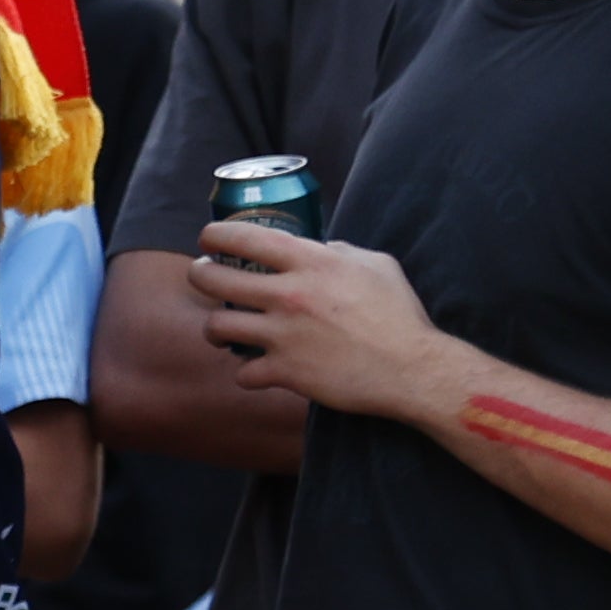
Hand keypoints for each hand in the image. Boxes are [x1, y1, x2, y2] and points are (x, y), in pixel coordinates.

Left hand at [189, 221, 443, 413]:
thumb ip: (341, 252)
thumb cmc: (399, 315)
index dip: (215, 235)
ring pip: (217, 327)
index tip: (208, 238)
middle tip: (203, 276)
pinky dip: (248, 374)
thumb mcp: (376, 264)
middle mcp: (288, 294)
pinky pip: (243, 373)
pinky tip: (258, 370)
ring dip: (215, 328)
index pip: (243, 237)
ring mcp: (282, 335)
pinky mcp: (285, 372)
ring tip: (223, 328)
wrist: (412, 369)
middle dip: (199, 274)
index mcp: (310, 262)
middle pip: (213, 278)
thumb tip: (320, 247)